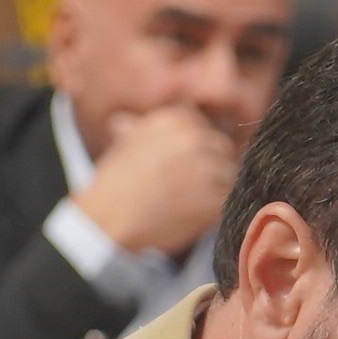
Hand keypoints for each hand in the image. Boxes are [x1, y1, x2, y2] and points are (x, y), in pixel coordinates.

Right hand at [75, 103, 239, 254]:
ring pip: (229, 175)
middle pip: (222, 149)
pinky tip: (193, 216)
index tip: (186, 166)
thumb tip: (136, 119)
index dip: (198, 149)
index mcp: (175, 119)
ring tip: (190, 203)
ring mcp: (209, 167)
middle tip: (192, 187)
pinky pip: (227, 201)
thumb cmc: (112, 185)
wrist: (108, 219)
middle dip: (212, 166)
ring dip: (216, 188)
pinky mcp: (216, 198)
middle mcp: (195, 137)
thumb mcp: (125, 143)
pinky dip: (214, 210)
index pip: (204, 128)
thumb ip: (143, 129)